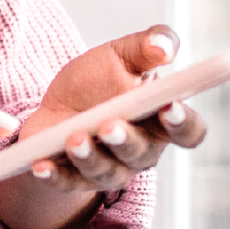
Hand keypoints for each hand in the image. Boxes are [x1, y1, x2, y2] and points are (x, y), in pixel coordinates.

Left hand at [21, 25, 208, 192]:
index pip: (189, 131)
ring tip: (74, 138)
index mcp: (161, 121)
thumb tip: (164, 47)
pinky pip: (67, 183)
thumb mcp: (121, 55)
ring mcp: (110, 169)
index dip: (183, 123)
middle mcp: (141, 151)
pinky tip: (40, 166)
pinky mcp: (75, 179)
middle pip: (142, 154)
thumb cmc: (99, 81)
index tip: (169, 105)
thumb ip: (148, 45)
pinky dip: (54, 176)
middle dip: (125, 140)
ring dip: (90, 157)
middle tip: (109, 125)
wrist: (58, 106)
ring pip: (106, 171)